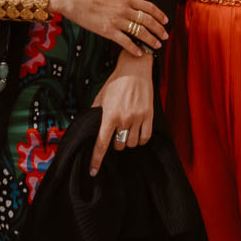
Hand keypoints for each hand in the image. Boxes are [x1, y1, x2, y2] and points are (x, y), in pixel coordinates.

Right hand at [52, 0, 169, 57]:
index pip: (149, 7)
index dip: (160, 15)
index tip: (166, 21)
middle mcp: (124, 9)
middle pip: (148, 20)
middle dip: (159, 30)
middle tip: (165, 36)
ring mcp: (117, 20)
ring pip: (140, 32)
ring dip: (150, 40)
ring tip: (156, 46)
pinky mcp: (108, 31)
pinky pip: (126, 42)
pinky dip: (135, 48)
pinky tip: (139, 53)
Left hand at [89, 53, 154, 174]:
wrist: (135, 69)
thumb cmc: (116, 82)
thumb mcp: (101, 96)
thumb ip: (95, 113)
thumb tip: (91, 127)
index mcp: (109, 115)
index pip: (102, 143)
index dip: (97, 159)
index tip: (93, 171)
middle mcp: (124, 118)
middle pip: (119, 145)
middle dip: (116, 143)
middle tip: (116, 133)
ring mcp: (138, 118)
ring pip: (132, 143)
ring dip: (128, 141)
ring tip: (126, 131)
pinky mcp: (149, 116)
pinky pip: (146, 137)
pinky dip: (141, 140)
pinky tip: (137, 134)